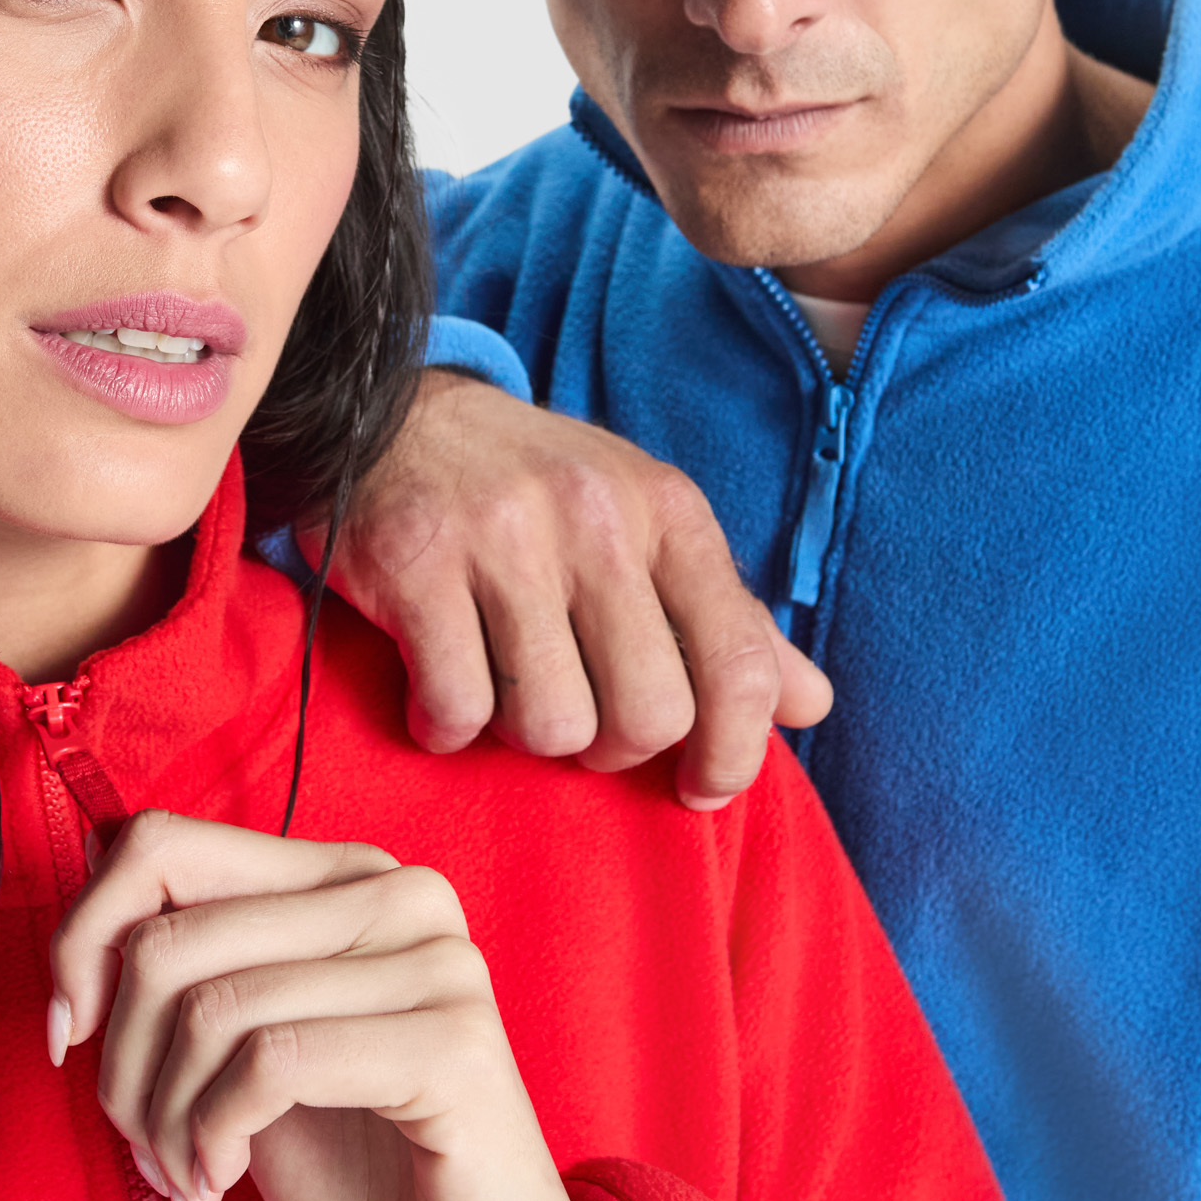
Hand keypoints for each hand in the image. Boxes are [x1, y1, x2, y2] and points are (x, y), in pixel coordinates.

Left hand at [48, 810, 628, 1200]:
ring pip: (211, 1007)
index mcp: (346, 876)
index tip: (69, 1034)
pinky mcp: (453, 1044)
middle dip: (122, 1064)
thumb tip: (82, 912)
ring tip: (189, 1176)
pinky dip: (213, 1136)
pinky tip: (222, 1185)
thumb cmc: (360, 1178)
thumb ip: (191, 972)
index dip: (82, 938)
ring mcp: (437, 963)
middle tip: (145, 1146)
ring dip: (165, 1119)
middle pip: (170, 938)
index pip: (162, 845)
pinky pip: (270, 1063)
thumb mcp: (247, 1054)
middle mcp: (401, 895)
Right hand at [313, 370, 832, 807]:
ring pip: (551, 722)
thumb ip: (724, 620)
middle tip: (575, 720)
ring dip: (520, 734)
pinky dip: (444, 727)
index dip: (734, 751)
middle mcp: (598, 518)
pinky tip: (436, 694)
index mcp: (669, 511)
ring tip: (499, 690)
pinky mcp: (416, 564)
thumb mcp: (642, 528)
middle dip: (610, 747)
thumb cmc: (531, 492)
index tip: (702, 787)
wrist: (388, 413)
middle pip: (648, 712)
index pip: (741, 661)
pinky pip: (457, 707)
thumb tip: (812, 705)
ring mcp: (503, 538)